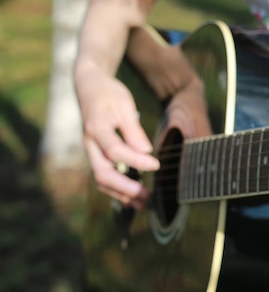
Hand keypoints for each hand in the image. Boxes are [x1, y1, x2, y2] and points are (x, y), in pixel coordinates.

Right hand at [76, 67, 158, 208]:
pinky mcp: (96, 155)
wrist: (89, 87)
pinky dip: (117, 189)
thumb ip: (133, 130)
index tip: (156, 165)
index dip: (136, 161)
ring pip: (101, 179)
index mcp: (97, 129)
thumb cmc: (109, 94)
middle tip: (147, 196)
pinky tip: (132, 197)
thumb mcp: (124, 106)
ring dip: (121, 194)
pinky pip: (103, 176)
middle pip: (103, 173)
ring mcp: (91, 151)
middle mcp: (90, 144)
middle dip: (125, 188)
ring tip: (142, 204)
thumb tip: (146, 151)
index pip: (115, 151)